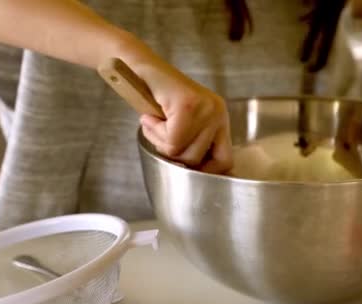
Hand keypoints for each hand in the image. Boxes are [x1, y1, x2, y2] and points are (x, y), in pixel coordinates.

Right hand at [125, 53, 232, 173]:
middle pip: (197, 160)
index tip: (184, 167)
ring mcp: (205, 108)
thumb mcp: (180, 125)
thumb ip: (191, 144)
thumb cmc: (155, 98)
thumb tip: (195, 178)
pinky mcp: (188, 105)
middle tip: (160, 133)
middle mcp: (218, 113)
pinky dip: (153, 132)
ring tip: (154, 122)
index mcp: (220, 119)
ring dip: (160, 141)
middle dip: (172, 154)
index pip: (225, 160)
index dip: (204, 171)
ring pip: (182, 152)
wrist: (136, 66)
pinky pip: (171, 140)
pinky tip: (150, 116)